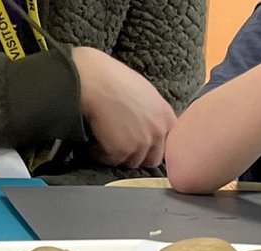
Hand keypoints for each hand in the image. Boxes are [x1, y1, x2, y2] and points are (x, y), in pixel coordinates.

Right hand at [70, 47, 176, 168]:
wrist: (95, 81)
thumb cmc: (114, 79)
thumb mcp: (145, 93)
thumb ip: (153, 114)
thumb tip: (148, 127)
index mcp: (166, 116)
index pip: (166, 144)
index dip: (151, 145)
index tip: (137, 142)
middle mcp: (158, 131)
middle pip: (152, 159)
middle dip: (137, 155)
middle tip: (119, 146)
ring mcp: (141, 143)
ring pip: (132, 162)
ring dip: (118, 155)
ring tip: (104, 141)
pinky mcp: (123, 150)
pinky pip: (112, 161)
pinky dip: (101, 153)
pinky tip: (94, 141)